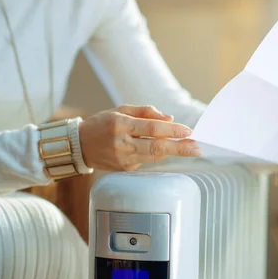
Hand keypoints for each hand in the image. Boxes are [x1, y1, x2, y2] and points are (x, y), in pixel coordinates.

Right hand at [79, 104, 200, 171]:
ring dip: (174, 152)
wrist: (80, 145)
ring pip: (154, 156)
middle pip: (156, 147)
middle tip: (197, 148)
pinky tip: (169, 150)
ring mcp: (123, 159)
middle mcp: (122, 143)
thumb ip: (145, 112)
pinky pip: (147, 160)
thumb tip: (169, 118)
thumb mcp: (121, 109)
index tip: (188, 131)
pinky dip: (159, 154)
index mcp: (120, 125)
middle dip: (180, 148)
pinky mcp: (125, 169)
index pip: (151, 129)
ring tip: (191, 149)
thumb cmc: (102, 123)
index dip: (172, 130)